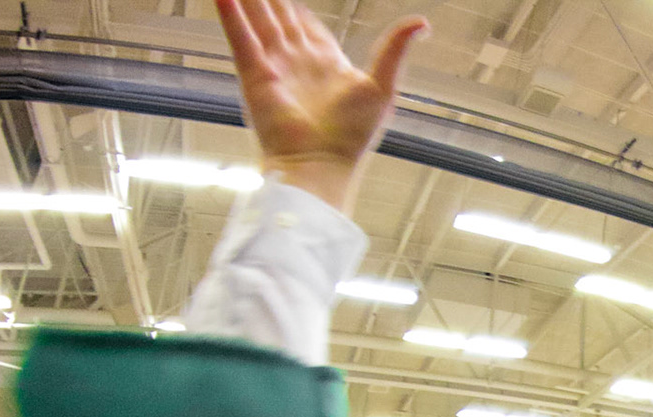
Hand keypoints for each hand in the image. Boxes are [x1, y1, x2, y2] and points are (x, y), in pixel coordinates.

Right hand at [214, 0, 427, 210]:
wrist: (320, 164)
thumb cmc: (353, 136)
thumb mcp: (383, 86)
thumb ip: (395, 49)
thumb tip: (422, 22)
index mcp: (326, 65)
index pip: (308, 25)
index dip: (297, 5)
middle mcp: (298, 63)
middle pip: (279, 17)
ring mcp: (274, 67)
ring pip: (258, 20)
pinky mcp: (255, 75)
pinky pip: (240, 37)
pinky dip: (230, 14)